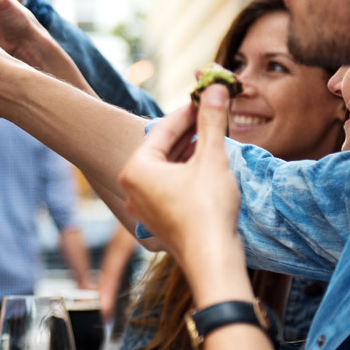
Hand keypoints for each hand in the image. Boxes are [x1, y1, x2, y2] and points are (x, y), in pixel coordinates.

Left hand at [118, 86, 244, 290]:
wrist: (212, 260)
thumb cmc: (207, 208)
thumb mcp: (211, 158)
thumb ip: (211, 122)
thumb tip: (216, 89)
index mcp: (135, 169)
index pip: (162, 130)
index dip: (187, 111)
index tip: (205, 97)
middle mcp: (132, 187)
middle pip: (162, 149)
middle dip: (188, 132)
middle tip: (211, 114)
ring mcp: (144, 206)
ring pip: (167, 169)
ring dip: (189, 152)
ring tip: (213, 136)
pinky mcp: (159, 219)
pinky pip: (170, 187)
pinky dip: (187, 173)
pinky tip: (207, 165)